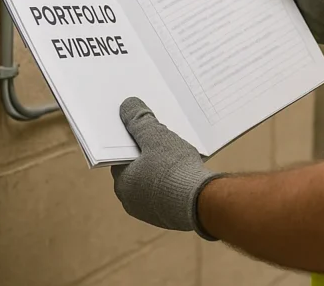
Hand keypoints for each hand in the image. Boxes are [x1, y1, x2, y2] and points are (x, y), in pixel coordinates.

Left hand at [111, 97, 221, 238]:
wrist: (203, 202)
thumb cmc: (174, 169)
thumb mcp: (156, 137)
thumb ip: (140, 121)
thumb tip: (127, 106)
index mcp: (122, 183)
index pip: (120, 156)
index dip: (131, 140)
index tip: (142, 128)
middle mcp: (131, 201)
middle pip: (136, 169)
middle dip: (147, 153)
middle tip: (161, 138)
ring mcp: (151, 212)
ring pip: (152, 181)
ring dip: (161, 168)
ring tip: (177, 152)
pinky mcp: (169, 217)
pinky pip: (167, 193)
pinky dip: (173, 181)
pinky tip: (186, 170)